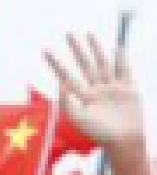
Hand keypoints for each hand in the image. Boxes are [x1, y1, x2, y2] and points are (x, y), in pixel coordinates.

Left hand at [48, 34, 142, 151]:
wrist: (124, 141)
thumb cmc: (99, 133)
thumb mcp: (79, 118)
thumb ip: (67, 103)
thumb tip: (59, 85)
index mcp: (82, 96)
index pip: (67, 75)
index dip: (56, 63)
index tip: (45, 49)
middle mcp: (95, 89)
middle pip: (84, 64)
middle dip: (76, 49)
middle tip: (68, 33)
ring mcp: (112, 87)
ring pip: (102, 63)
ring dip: (96, 48)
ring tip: (88, 33)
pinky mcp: (128, 89)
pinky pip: (124, 70)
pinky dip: (121, 59)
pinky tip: (117, 47)